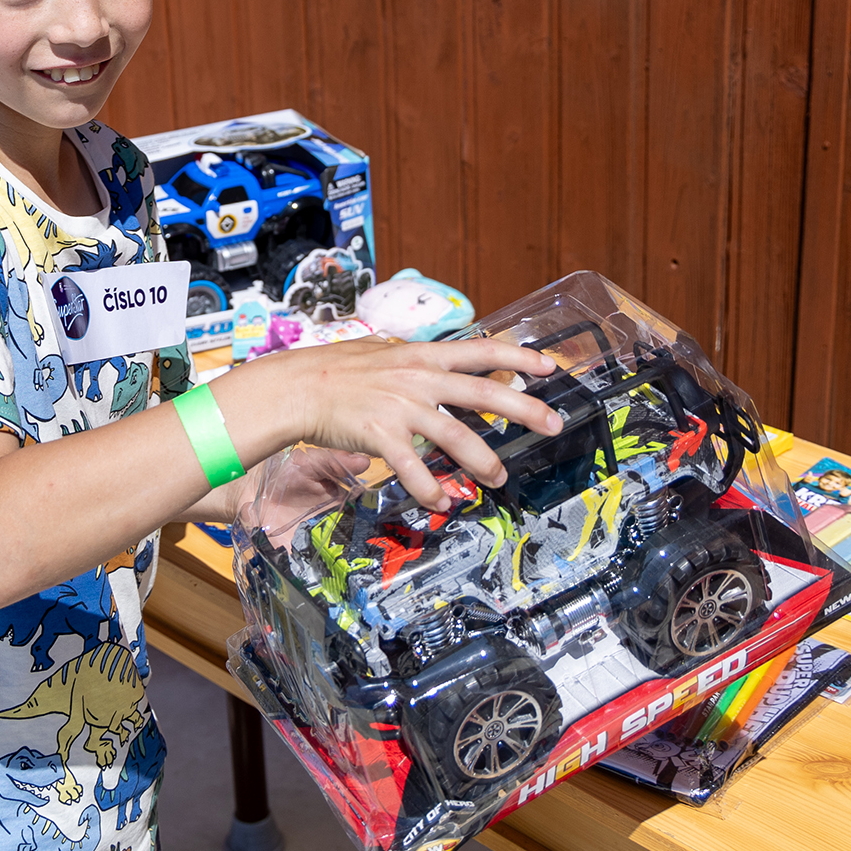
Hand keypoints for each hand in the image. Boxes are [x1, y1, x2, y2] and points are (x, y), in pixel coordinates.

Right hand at [251, 336, 563, 509]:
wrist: (298, 386)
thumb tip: (442, 371)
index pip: (482, 351)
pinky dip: (430, 488)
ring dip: (483, 461)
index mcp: (423, 356)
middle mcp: (419, 378)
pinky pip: (414, 468)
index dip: (518, 358)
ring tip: (498, 477)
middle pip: (485, 393)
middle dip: (525, 410)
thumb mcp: (384, 354)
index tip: (549, 367)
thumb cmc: (337, 371)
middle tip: (553, 424)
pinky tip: (441, 500)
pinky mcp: (382, 433)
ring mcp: (402, 406)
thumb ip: (417, 364)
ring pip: (457, 436)